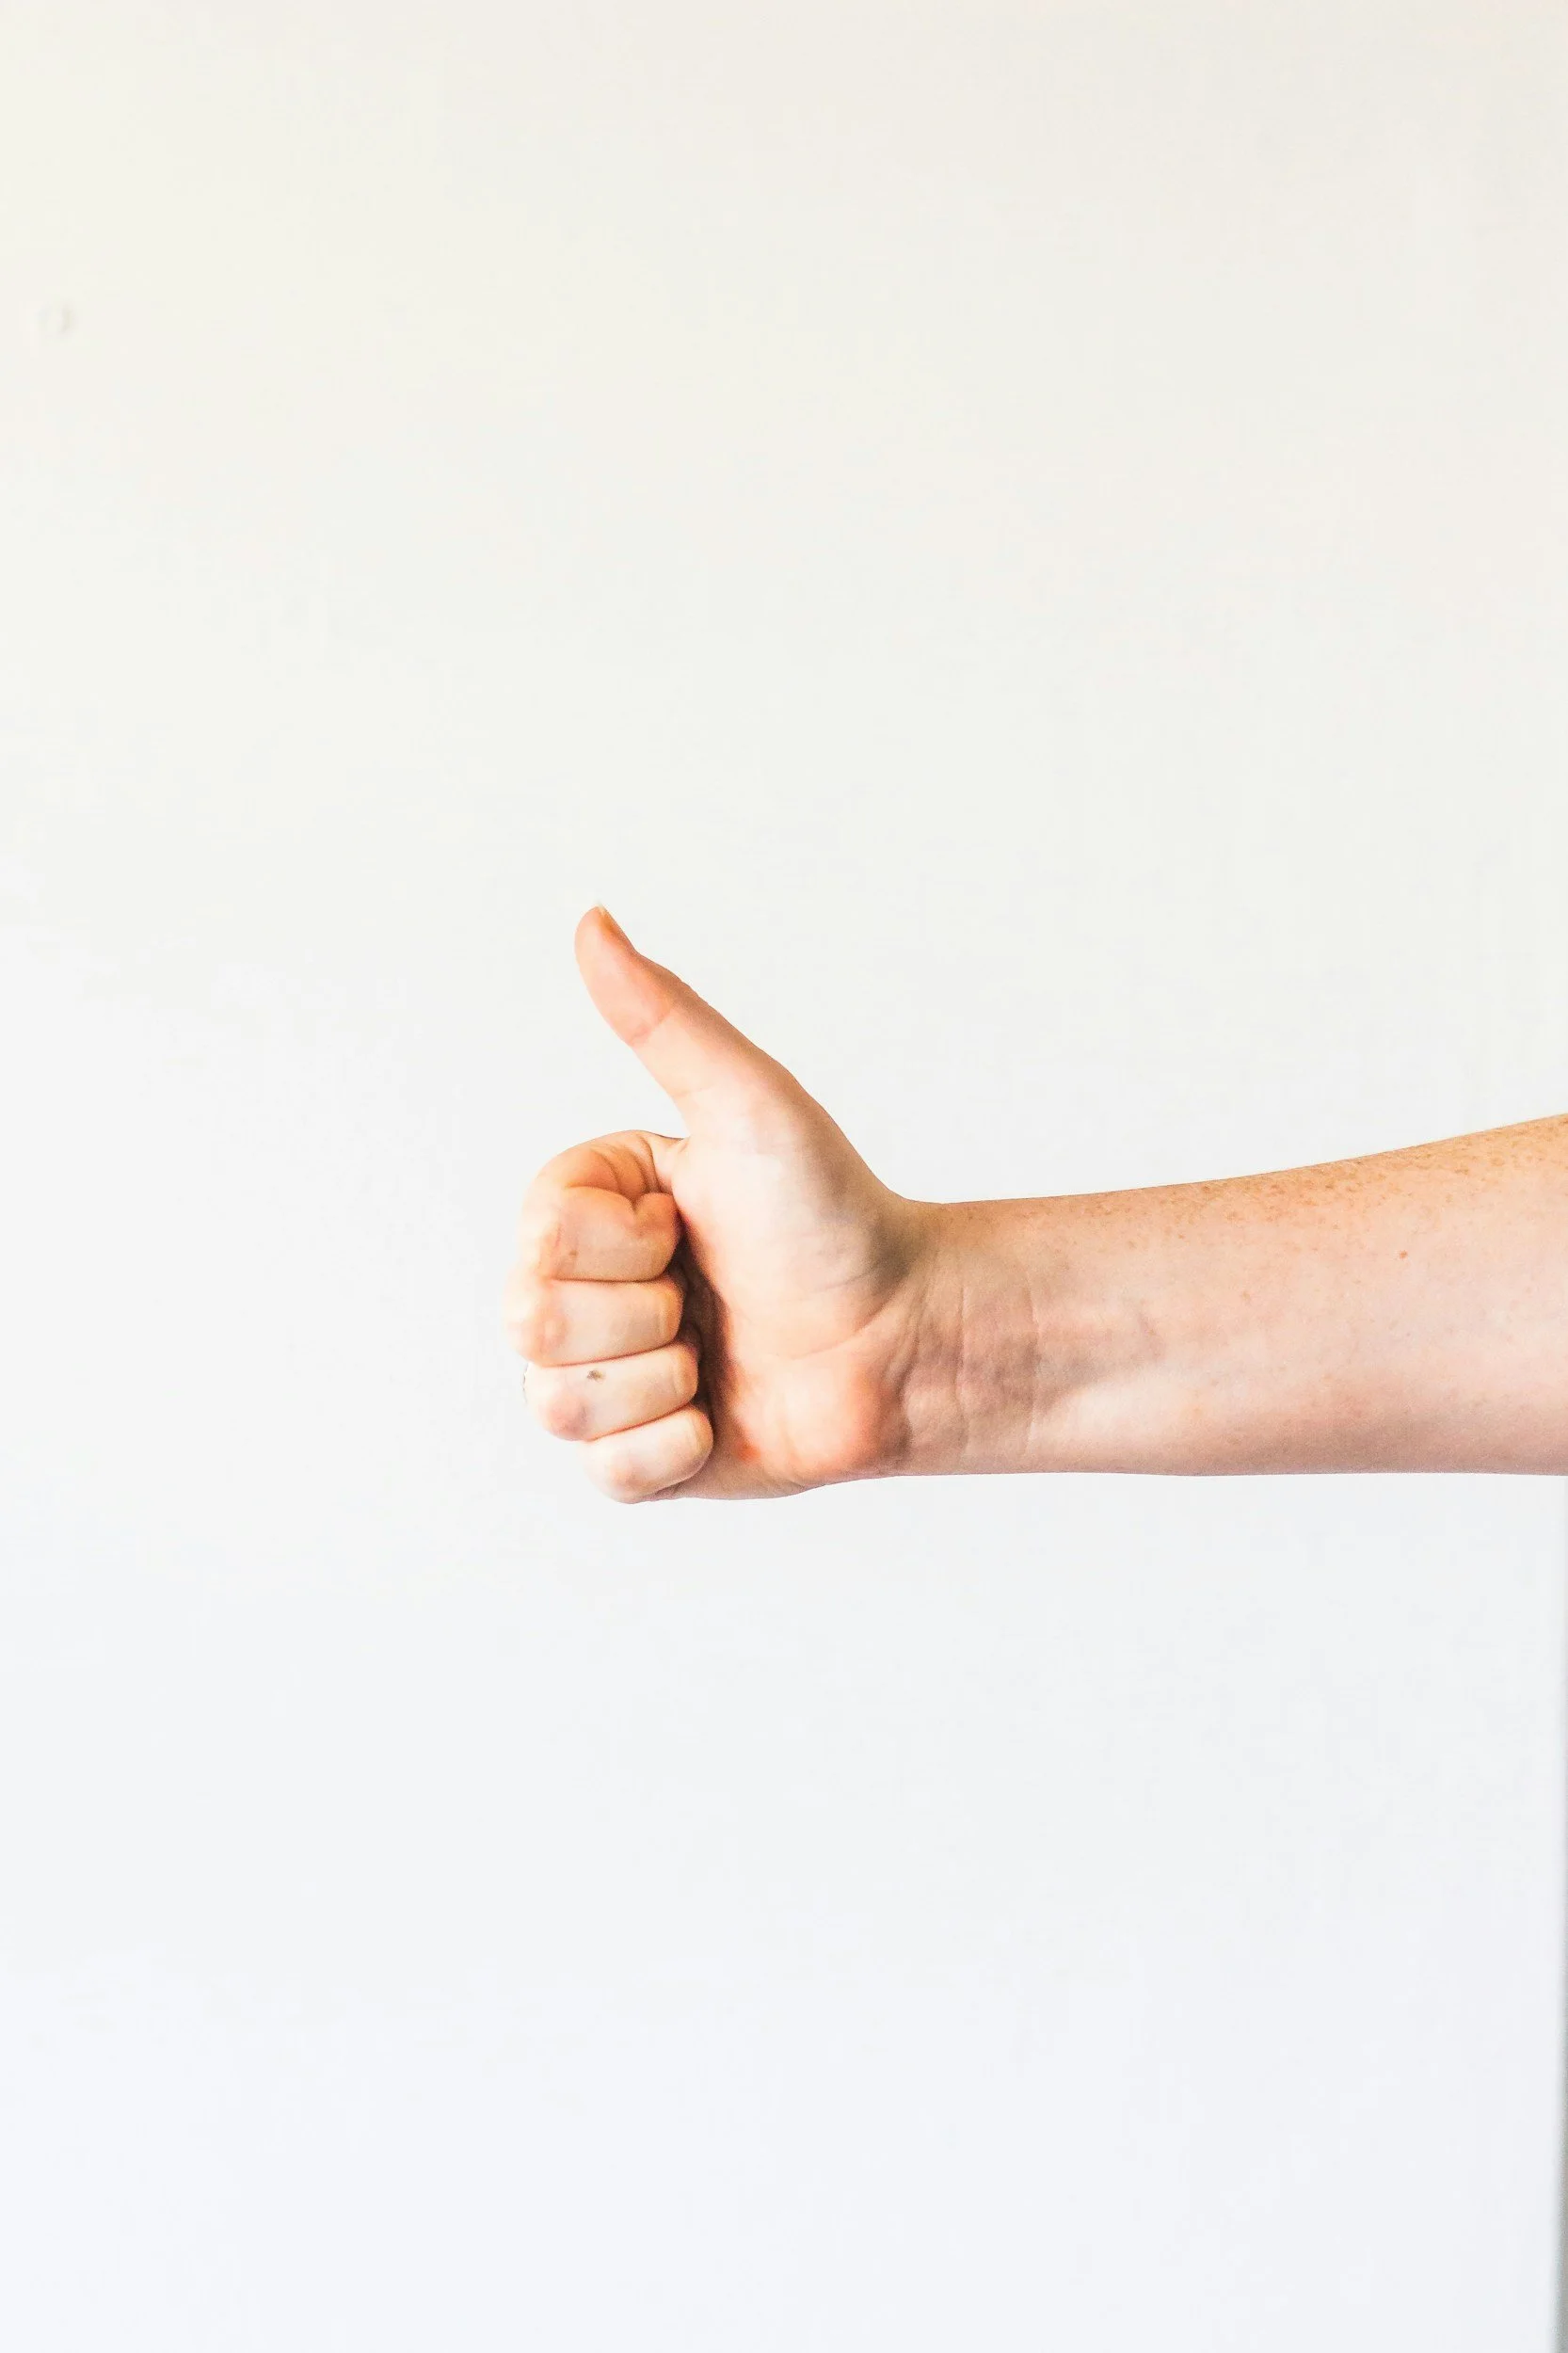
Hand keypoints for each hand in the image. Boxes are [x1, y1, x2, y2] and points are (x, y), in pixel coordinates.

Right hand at [505, 909, 940, 1500]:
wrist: (910, 1336)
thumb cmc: (836, 1215)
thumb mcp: (749, 1108)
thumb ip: (663, 1019)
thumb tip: (592, 920)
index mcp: (589, 1209)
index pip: (538, 1242)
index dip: (624, 1246)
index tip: (691, 1227)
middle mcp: (585, 1291)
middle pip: (532, 1327)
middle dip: (644, 1317)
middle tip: (709, 1298)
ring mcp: (609, 1377)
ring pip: (559, 1405)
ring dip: (660, 1383)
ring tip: (718, 1358)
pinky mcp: (642, 1459)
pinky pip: (604, 1474)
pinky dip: (672, 1450)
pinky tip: (721, 1416)